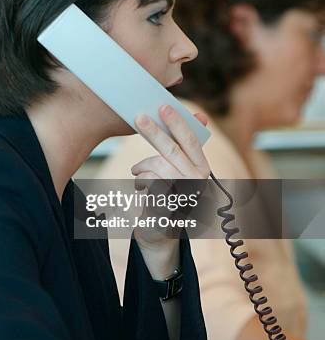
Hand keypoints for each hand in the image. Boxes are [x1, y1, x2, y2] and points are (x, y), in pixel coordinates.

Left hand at [131, 105, 209, 253]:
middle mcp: (198, 183)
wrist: (160, 233)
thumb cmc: (168, 194)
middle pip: (173, 151)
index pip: (191, 141)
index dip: (177, 123)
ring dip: (143, 166)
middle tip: (139, 118)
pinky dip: (141, 181)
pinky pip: (151, 184)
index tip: (163, 107)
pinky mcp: (170, 209)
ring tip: (136, 171)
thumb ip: (185, 146)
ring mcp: (186, 197)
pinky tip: (140, 186)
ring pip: (160, 166)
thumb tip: (200, 116)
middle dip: (155, 132)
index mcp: (203, 169)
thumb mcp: (179, 170)